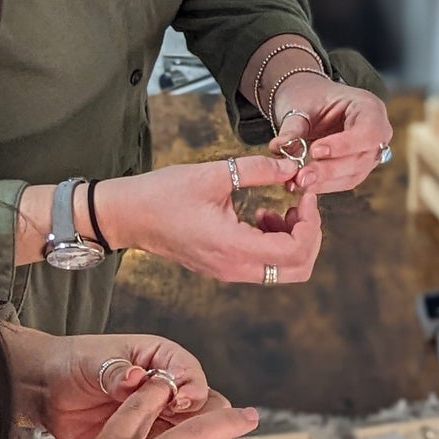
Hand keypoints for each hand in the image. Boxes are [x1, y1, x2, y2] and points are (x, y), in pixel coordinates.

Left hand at [32, 332, 213, 438]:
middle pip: (203, 404)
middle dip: (200, 419)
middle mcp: (167, 388)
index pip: (190, 374)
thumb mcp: (93, 361)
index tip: (179, 401)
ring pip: (192, 432)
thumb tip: (133, 377)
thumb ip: (115, 371)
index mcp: (161, 358)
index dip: (191, 388)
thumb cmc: (71, 363)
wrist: (44, 390)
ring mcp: (159, 416)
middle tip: (182, 431)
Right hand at [95, 157, 321, 282]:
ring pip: (284, 270)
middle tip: (301, 203)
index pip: (295, 251)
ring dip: (292, 239)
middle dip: (309, 235)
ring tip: (280, 208)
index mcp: (234, 247)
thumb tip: (291, 166)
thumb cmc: (162, 194)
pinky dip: (274, 243)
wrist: (127, 216)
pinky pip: (264, 265)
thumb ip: (257, 169)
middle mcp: (235, 267)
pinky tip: (262, 216)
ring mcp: (229, 271)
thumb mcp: (212, 174)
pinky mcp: (224, 267)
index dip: (311, 222)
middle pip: (298, 269)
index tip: (305, 194)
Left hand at [272, 77, 392, 193]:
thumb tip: (279, 148)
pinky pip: (345, 182)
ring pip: (354, 174)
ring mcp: (371, 152)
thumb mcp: (301, 106)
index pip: (367, 131)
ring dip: (325, 182)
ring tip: (298, 182)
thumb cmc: (312, 99)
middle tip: (301, 177)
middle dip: (329, 170)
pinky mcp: (360, 168)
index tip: (316, 151)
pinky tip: (305, 185)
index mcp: (370, 107)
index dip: (343, 145)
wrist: (314, 104)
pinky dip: (324, 185)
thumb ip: (293, 128)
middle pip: (361, 158)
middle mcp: (378, 132)